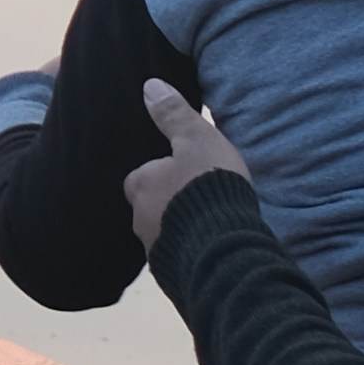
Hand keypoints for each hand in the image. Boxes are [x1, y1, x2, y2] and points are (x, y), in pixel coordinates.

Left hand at [124, 76, 254, 254]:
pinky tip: (213, 250)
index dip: (160, 173)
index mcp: (140, 186)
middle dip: (169, 205)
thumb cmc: (207, 187)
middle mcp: (140, 221)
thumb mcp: (197, 141)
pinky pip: (180, 261)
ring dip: (181, 230)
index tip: (181, 172)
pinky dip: (192, 253)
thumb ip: (174, 115)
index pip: (141, 176)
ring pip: (165, 235)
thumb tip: (149, 86)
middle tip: (198, 199)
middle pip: (150, 208)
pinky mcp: (174, 278)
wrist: (223, 250)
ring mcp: (156, 253)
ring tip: (210, 224)